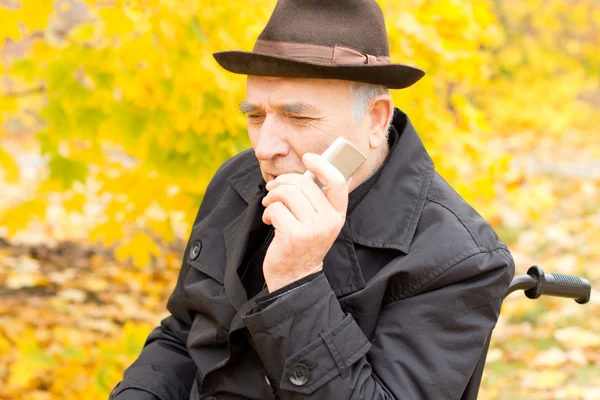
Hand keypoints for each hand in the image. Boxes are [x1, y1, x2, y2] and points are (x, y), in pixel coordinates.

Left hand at [261, 153, 349, 291]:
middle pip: (304, 184)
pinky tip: (268, 221)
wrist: (295, 278)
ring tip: (269, 204)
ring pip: (288, 193)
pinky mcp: (294, 236)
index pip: (337, 181)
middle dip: (283, 182)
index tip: (307, 158)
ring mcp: (312, 229)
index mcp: (338, 215)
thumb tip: (318, 167)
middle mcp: (329, 221)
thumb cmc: (304, 245)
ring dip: (273, 195)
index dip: (322, 165)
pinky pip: (276, 209)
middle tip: (273, 189)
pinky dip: (267, 211)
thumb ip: (319, 199)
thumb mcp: (319, 222)